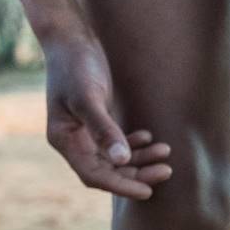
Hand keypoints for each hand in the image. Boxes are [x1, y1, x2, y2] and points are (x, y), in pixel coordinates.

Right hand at [45, 37, 170, 199]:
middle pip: (106, 170)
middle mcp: (71, 140)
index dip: (120, 185)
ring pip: (114, 159)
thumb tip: (122, 161)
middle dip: (136, 174)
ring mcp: (82, 131)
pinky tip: (149, 137)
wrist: (70, 39)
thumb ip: (104, 129)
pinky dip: (134, 144)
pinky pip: (116, 143)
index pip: (93, 174)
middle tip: (166, 170)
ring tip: (165, 151)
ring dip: (139, 159)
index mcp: (63, 139)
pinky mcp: (94, 120)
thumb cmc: (75, 66)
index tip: (148, 190)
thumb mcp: (89, 97)